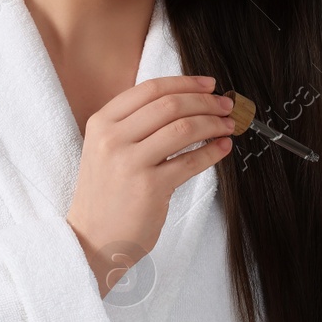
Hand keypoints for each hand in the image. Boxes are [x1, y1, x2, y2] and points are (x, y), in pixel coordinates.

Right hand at [66, 74, 234, 297]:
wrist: (93, 238)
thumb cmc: (106, 194)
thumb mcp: (105, 150)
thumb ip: (133, 125)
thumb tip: (183, 102)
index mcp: (101, 123)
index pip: (150, 89)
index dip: (185, 82)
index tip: (208, 84)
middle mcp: (112, 138)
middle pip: (170, 105)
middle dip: (205, 102)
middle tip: (225, 106)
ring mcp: (130, 162)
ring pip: (184, 128)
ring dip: (213, 124)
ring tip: (228, 126)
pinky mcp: (150, 187)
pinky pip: (191, 161)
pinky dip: (213, 151)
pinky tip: (222, 148)